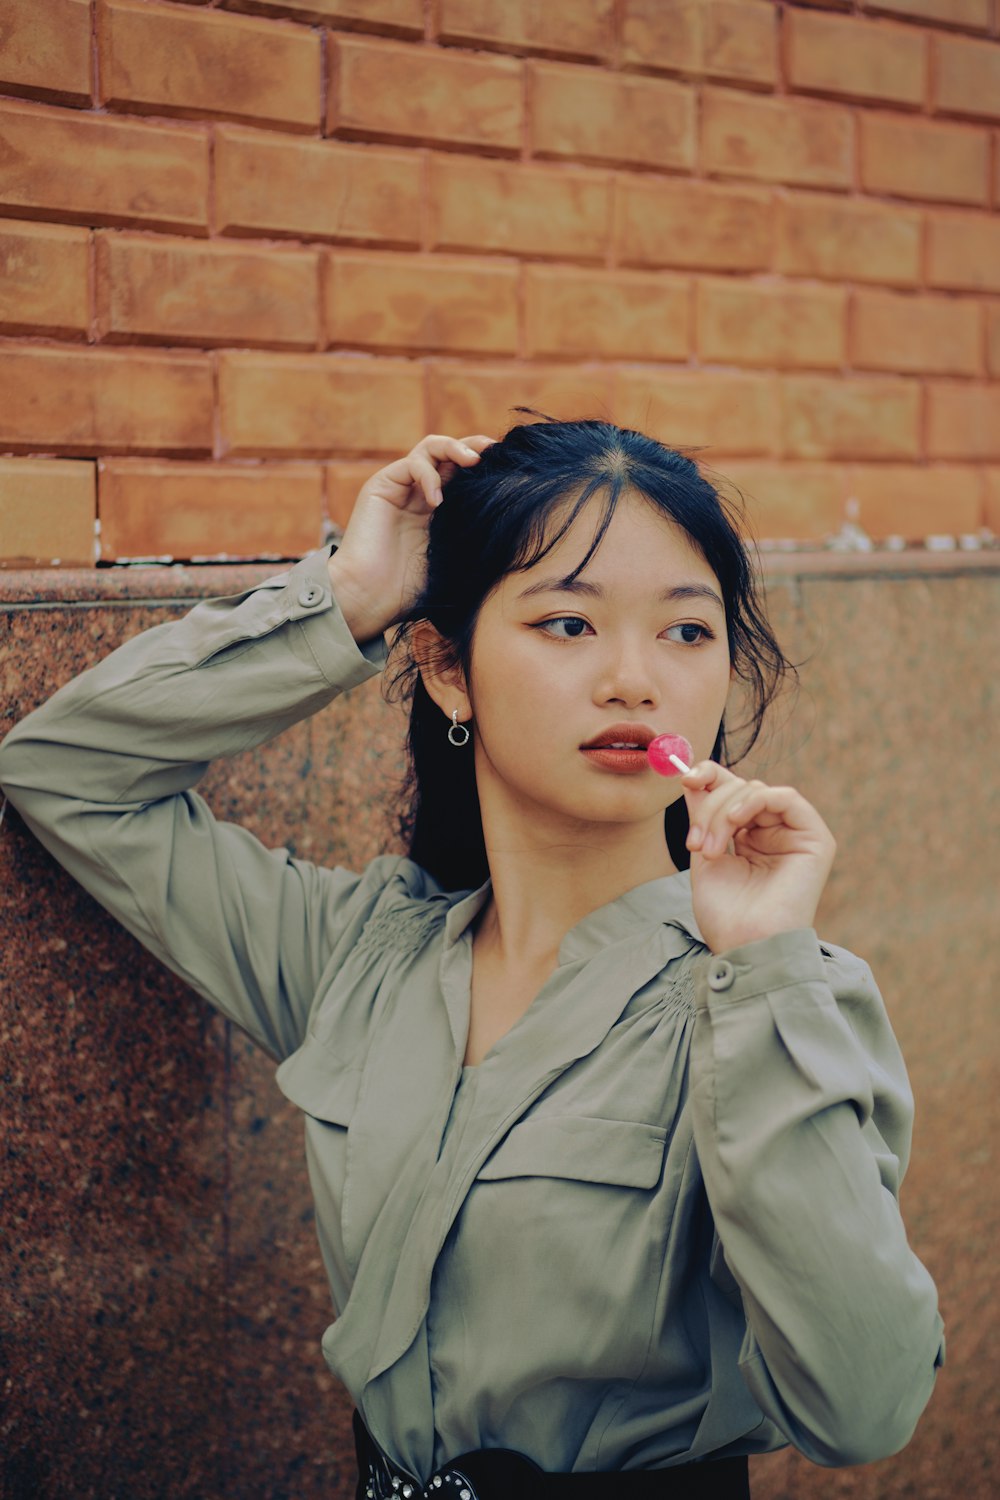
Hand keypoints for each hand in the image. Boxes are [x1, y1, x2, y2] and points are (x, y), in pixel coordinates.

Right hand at [327, 433, 494, 640]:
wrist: (369, 597)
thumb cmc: (410, 589)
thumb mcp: (453, 559)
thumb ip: (472, 536)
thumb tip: (513, 525)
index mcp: (439, 511)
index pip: (464, 475)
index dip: (485, 467)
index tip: (509, 468)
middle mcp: (420, 494)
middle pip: (450, 454)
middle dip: (474, 447)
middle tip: (494, 451)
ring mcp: (401, 488)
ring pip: (430, 448)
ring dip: (454, 448)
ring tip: (473, 462)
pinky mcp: (381, 485)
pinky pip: (411, 464)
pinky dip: (428, 475)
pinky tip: (437, 501)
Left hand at [679, 761, 835, 953]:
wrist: (745, 946)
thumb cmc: (725, 914)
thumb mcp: (705, 854)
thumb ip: (703, 815)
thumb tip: (693, 777)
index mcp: (750, 837)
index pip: (732, 791)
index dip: (709, 777)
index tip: (686, 781)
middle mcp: (774, 832)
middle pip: (740, 788)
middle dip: (710, 807)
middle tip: (694, 841)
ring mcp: (795, 835)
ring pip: (756, 791)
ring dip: (724, 813)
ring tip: (711, 850)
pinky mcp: (815, 839)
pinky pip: (786, 797)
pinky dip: (755, 801)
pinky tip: (738, 821)